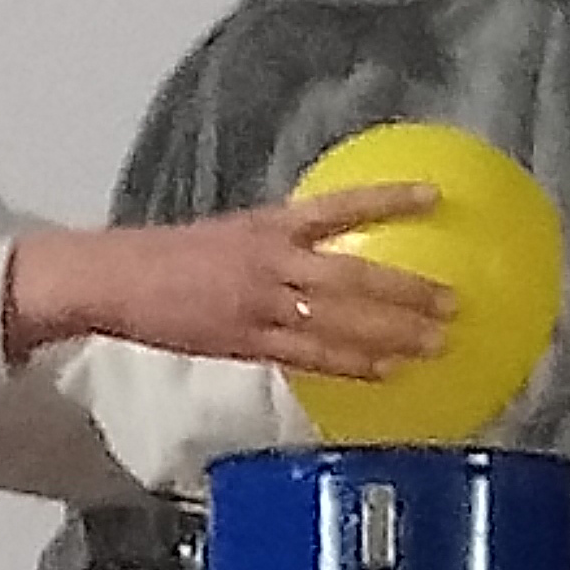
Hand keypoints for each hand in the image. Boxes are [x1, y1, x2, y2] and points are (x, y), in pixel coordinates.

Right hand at [2, 185, 453, 377]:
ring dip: (394, 333)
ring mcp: (260, 304)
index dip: (389, 199)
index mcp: (268, 224)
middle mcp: (271, 260)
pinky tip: (388, 373)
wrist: (113, 279)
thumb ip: (278, 242)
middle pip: (354, 273)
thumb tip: (323, 248)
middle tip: (456, 301)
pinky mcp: (245, 340)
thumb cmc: (170, 259)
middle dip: (409, 290)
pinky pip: (310, 356)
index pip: (339, 206)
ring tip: (439, 343)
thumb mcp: (229, 234)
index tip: (436, 196)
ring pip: (340, 319)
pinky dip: (352, 365)